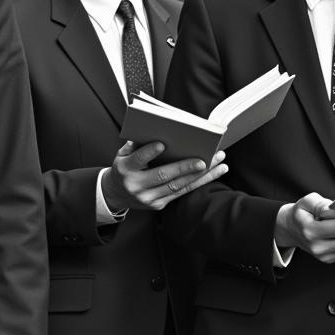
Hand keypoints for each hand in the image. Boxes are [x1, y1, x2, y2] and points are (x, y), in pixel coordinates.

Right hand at [102, 140, 227, 211]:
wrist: (115, 194)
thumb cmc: (124, 168)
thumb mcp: (122, 154)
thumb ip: (136, 143)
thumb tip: (156, 130)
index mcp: (125, 169)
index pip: (138, 160)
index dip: (149, 153)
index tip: (162, 144)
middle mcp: (136, 186)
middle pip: (164, 175)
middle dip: (186, 167)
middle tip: (205, 159)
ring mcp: (148, 198)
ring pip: (178, 186)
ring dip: (202, 175)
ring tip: (218, 163)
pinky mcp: (159, 205)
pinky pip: (182, 192)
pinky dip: (199, 182)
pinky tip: (213, 173)